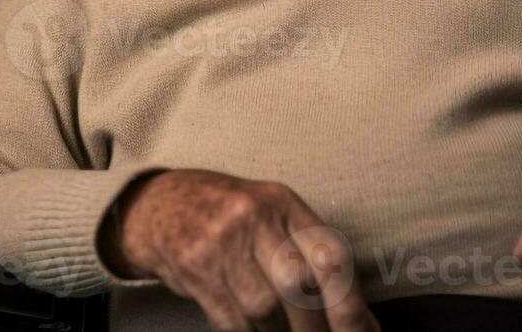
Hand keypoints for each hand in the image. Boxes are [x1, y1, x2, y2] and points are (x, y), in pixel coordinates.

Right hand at [99, 169, 377, 331]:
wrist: (160, 205)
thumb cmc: (231, 216)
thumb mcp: (273, 216)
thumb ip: (313, 256)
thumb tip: (361, 322)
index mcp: (283, 202)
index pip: (331, 256)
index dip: (350, 305)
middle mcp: (254, 217)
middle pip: (299, 288)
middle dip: (316, 329)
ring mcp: (221, 243)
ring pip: (265, 309)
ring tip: (277, 327)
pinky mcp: (195, 269)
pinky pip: (233, 320)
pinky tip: (250, 324)